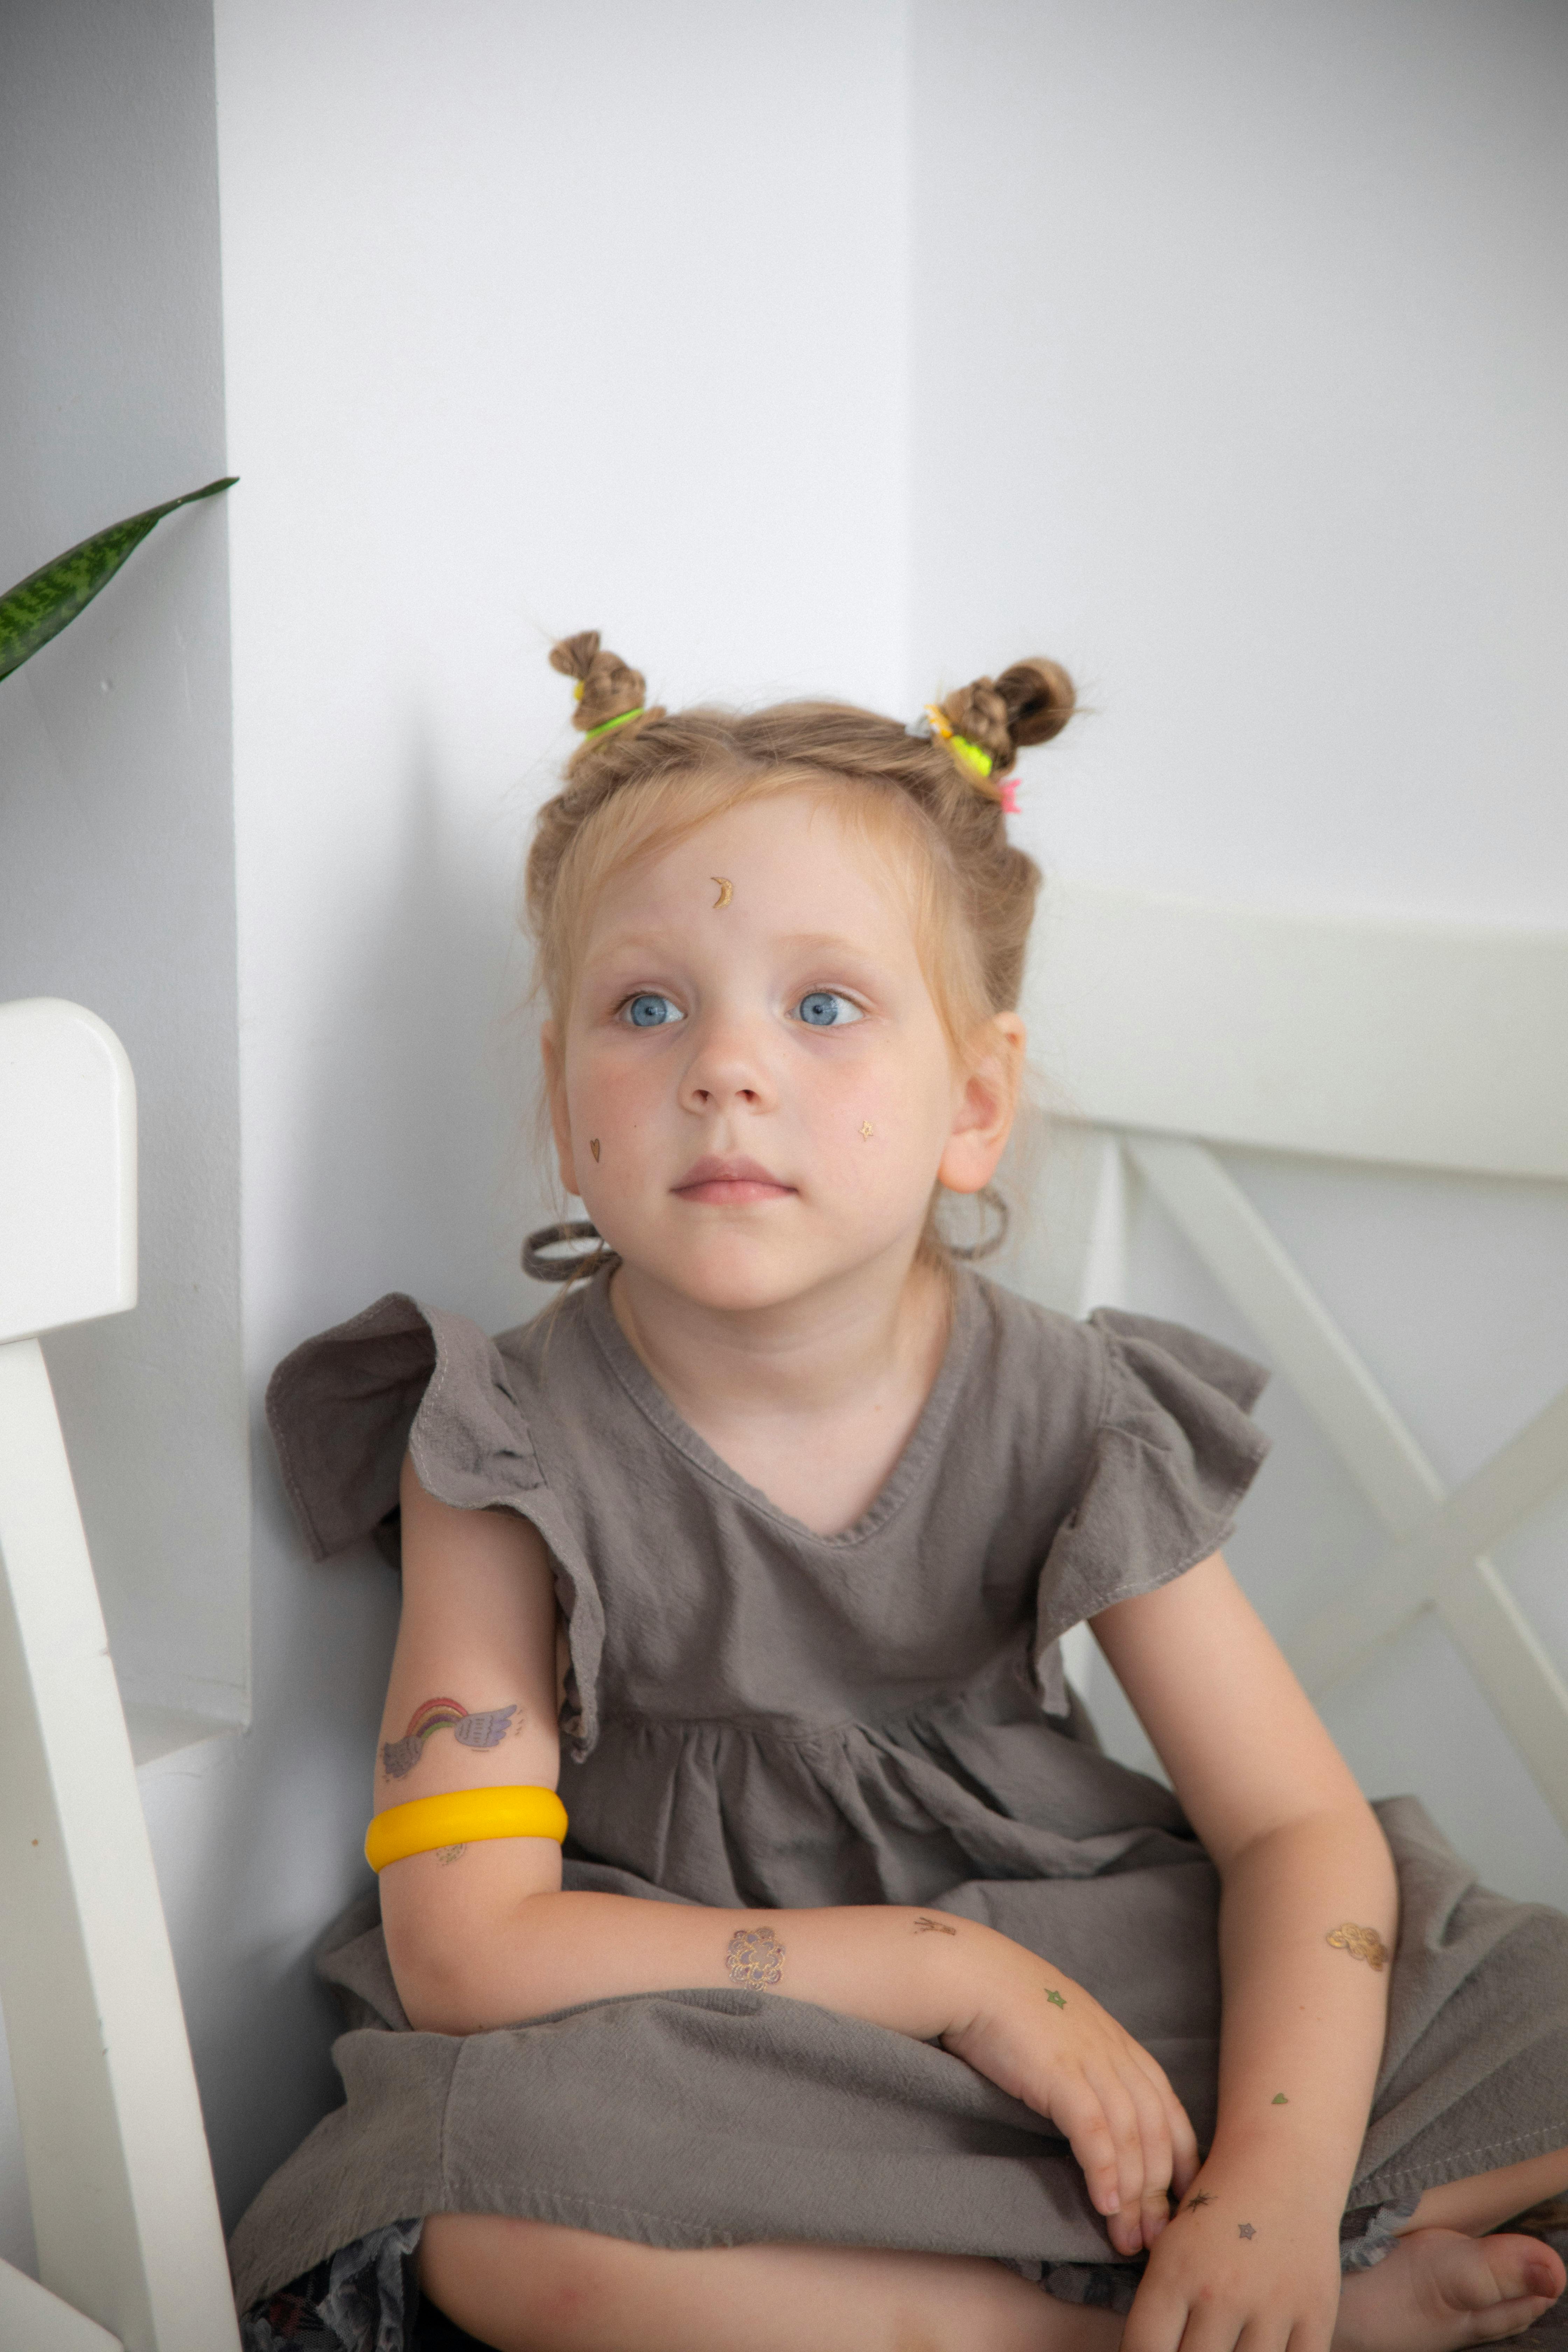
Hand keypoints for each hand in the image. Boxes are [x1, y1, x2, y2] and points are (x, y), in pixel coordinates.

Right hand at [937, 1932, 1199, 2255]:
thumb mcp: (1069, 2034)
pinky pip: (1094, 2132)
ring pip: (1131, 2140)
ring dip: (1134, 2197)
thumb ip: (1093, 2066)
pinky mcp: (1061, 2075)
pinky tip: (1105, 2205)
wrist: (974, 1976)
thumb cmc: (1013, 2007)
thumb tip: (1103, 2113)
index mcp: (1123, 2047)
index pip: (1171, 2112)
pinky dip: (1105, 2172)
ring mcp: (1091, 2064)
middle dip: (1160, 2194)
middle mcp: (1117, 2056)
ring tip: (1129, 2240)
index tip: (1182, 2205)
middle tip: (1157, 2242)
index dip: (1181, 2163)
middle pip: (1157, 2134)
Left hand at [1123, 2152, 1342, 2351]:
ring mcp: (1272, 2305)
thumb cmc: (1217, 2209)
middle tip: (1196, 2346)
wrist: (1282, 2164)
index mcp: (1175, 2272)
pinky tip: (1263, 2349)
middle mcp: (1221, 2291)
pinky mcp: (1316, 2314)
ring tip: (1228, 2346)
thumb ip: (1159, 2305)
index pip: (1145, 2349)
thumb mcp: (1171, 2245)